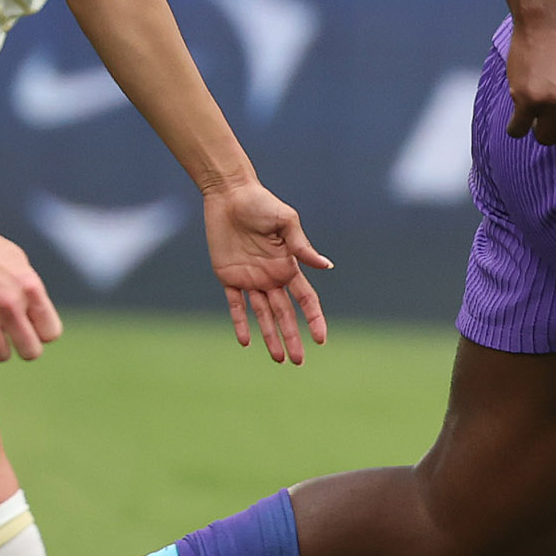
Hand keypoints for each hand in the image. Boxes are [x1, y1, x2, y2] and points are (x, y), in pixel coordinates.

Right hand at [0, 215, 62, 364]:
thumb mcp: (19, 263)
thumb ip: (30, 291)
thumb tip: (37, 318)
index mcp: (30, 288)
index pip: (51, 333)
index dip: (40, 333)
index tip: (29, 326)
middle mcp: (11, 303)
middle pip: (31, 352)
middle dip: (22, 347)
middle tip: (9, 337)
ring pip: (0, 356)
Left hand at [203, 181, 335, 363]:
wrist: (230, 194)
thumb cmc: (261, 203)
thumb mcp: (286, 222)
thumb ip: (302, 247)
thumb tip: (326, 267)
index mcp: (289, 265)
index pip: (306, 300)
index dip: (315, 320)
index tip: (321, 339)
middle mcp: (272, 276)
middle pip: (285, 314)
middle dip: (293, 338)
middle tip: (299, 361)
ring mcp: (250, 278)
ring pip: (263, 315)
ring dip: (270, 336)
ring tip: (279, 358)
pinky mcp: (228, 276)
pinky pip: (235, 305)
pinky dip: (241, 322)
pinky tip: (246, 342)